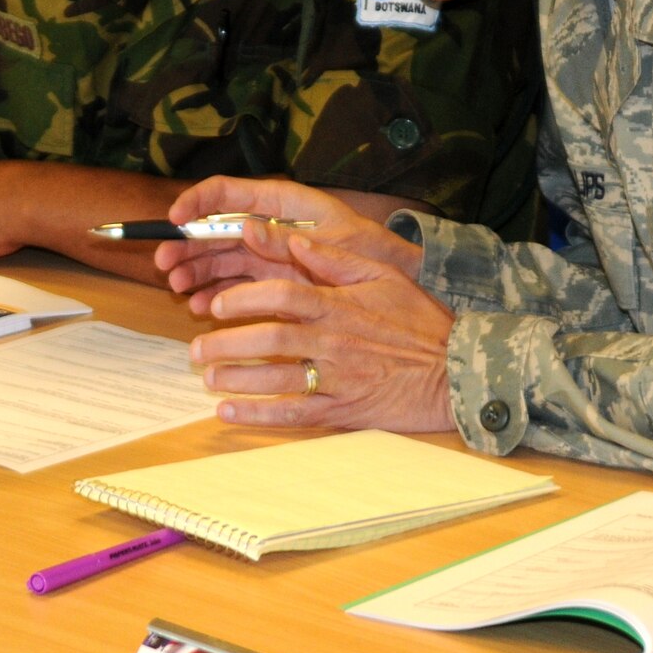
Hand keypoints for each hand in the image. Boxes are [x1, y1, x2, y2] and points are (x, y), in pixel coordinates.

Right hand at [156, 175, 422, 314]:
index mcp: (282, 202)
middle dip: (186, 244)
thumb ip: (288, 238)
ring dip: (195, 271)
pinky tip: (198, 307)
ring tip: (178, 288)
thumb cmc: (373, 253)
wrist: (401, 282)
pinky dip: (214, 294)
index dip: (196, 201)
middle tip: (164, 264)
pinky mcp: (272, 282)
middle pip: (214, 227)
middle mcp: (269, 224)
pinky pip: (234, 284)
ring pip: (219, 258)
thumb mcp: (334, 243)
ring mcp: (268, 254)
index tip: (174, 219)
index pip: (228, 192)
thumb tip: (245, 227)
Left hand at [189, 234, 455, 432]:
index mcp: (340, 304)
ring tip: (207, 377)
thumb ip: (335, 257)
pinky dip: (258, 414)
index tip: (217, 305)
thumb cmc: (420, 322)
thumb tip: (292, 237)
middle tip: (197, 347)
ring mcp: (338, 377)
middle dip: (226, 343)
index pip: (283, 295)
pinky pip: (295, 413)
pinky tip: (229, 413)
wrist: (456, 372)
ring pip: (277, 378)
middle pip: (270, 339)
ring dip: (236, 379)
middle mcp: (334, 340)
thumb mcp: (384, 276)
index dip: (244, 299)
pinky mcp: (344, 410)